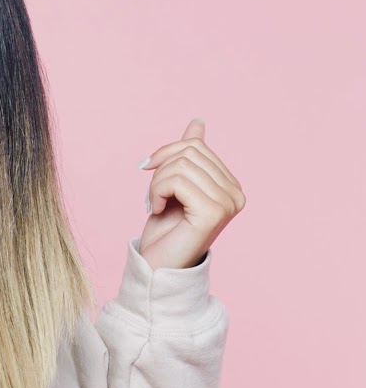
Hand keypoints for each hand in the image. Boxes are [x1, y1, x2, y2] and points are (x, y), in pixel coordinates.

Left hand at [136, 119, 244, 269]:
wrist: (156, 265)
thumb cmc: (165, 229)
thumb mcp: (175, 184)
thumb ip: (190, 156)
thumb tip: (198, 122)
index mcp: (230, 185)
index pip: (196, 146)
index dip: (166, 155)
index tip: (151, 176)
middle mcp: (236, 194)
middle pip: (189, 152)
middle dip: (160, 170)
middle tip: (153, 196)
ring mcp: (228, 204)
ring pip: (181, 166)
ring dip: (156, 184)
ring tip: (155, 205)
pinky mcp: (213, 212)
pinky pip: (177, 181)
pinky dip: (156, 192)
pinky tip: (156, 211)